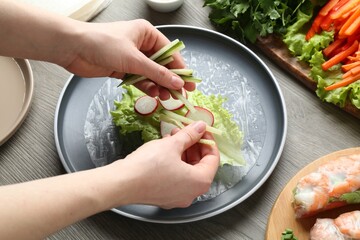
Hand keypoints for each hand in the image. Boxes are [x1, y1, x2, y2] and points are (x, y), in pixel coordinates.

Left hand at [63, 19, 194, 97]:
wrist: (73, 48)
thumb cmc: (102, 44)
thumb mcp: (134, 59)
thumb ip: (157, 73)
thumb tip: (177, 82)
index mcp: (146, 34)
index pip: (170, 52)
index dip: (180, 69)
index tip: (189, 83)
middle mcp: (141, 45)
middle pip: (162, 65)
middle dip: (170, 80)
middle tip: (180, 94)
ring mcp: (131, 58)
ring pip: (151, 74)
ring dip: (158, 85)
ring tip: (166, 97)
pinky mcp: (122, 69)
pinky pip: (139, 79)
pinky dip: (145, 87)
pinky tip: (152, 94)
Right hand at [117, 121, 219, 208]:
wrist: (122, 183)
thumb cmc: (148, 166)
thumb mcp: (172, 144)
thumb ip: (190, 135)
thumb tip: (200, 128)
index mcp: (200, 182)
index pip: (213, 159)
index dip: (208, 141)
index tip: (202, 131)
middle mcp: (192, 193)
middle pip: (200, 166)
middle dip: (194, 146)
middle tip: (186, 131)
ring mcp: (177, 197)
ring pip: (187, 171)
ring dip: (183, 152)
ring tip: (173, 137)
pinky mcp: (164, 197)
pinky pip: (176, 178)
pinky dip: (174, 163)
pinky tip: (165, 149)